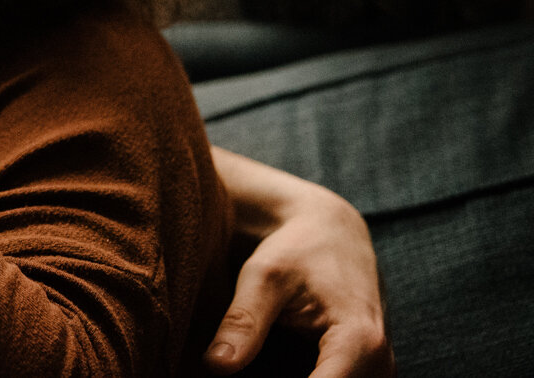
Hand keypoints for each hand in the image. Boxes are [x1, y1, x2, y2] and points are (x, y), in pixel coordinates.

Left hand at [207, 147, 393, 377]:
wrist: (331, 230)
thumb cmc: (296, 248)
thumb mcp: (263, 277)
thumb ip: (243, 322)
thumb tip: (214, 366)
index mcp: (360, 342)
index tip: (243, 376)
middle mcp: (380, 364)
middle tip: (242, 369)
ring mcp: (380, 371)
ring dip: (291, 377)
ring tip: (260, 364)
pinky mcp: (370, 371)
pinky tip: (275, 369)